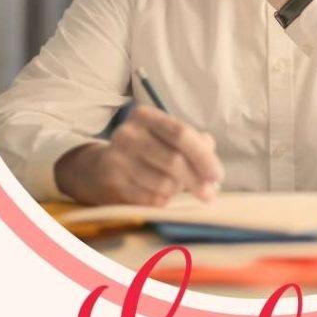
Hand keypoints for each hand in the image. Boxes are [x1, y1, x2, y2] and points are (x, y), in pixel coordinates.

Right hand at [53, 106, 223, 206]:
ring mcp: (117, 159)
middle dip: (197, 180)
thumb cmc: (145, 151)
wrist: (99, 168)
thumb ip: (193, 141)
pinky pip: (150, 199)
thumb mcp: (166, 137)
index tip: (217, 175)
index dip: (203, 156)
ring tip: (180, 189)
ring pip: (164, 183)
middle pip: (174, 161)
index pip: (181, 133)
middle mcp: (128, 134)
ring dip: (179, 191)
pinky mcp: (112, 183)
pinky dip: (164, 201)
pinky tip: (164, 196)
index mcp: (145, 116)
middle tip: (210, 193)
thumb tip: (211, 153)